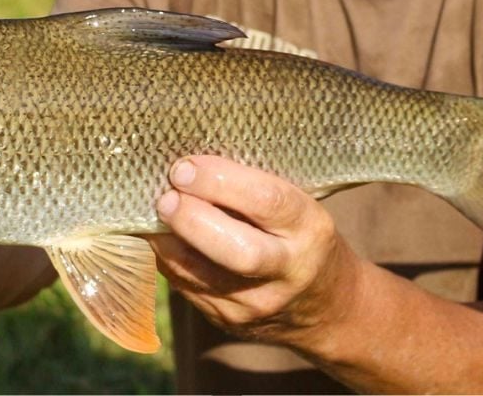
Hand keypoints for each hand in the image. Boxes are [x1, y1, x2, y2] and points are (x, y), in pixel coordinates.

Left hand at [150, 155, 361, 345]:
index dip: (219, 181)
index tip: (185, 167)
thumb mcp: (299, 206)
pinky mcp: (228, 321)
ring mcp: (256, 303)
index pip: (266, 202)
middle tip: (165, 196)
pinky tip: (161, 234)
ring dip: (167, 238)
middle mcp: (287, 271)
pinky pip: (185, 286)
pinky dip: (167, 256)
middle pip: (235, 251)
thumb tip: (189, 162)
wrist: (328, 308)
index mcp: (309, 230)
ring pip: (200, 275)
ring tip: (155, 211)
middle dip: (191, 218)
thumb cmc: (302, 237)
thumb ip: (253, 187)